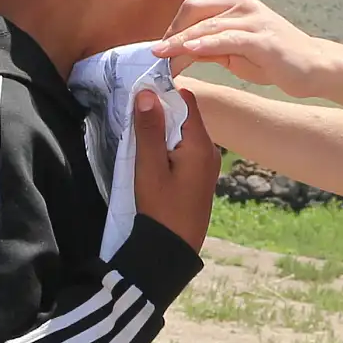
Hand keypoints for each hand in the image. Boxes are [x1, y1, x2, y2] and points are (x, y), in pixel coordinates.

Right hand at [133, 88, 219, 251]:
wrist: (173, 249)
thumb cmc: (161, 209)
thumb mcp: (149, 168)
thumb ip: (149, 130)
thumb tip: (147, 92)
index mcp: (200, 144)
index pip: (186, 100)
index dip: (163, 94)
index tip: (138, 95)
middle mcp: (209, 150)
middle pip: (185, 117)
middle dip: (160, 113)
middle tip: (132, 116)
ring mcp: (207, 165)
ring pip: (183, 135)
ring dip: (162, 132)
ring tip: (137, 136)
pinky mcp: (200, 177)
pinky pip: (184, 151)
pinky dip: (168, 147)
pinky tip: (150, 156)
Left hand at [153, 0, 328, 96]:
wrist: (315, 67)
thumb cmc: (276, 61)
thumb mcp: (237, 53)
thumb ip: (212, 48)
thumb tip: (182, 52)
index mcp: (236, 3)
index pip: (194, 8)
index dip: (172, 27)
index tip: (158, 49)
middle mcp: (244, 5)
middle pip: (195, 11)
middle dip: (171, 34)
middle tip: (155, 55)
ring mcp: (254, 20)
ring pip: (208, 26)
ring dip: (181, 42)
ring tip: (163, 56)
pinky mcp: (263, 39)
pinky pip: (228, 39)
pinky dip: (206, 44)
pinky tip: (189, 50)